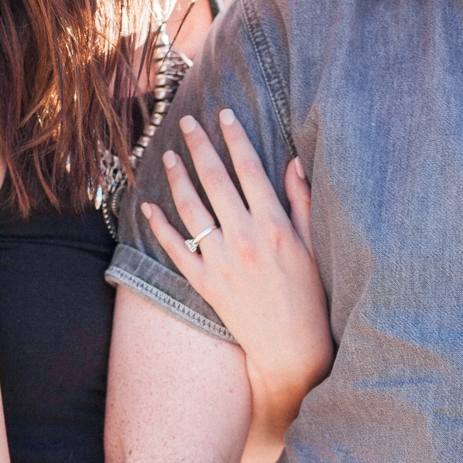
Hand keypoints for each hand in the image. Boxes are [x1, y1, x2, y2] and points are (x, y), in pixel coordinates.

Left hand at [141, 109, 332, 398]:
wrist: (291, 350)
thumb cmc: (310, 298)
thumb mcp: (314, 247)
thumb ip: (301, 203)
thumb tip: (293, 163)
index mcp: (275, 226)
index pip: (249, 169)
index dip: (235, 137)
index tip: (223, 113)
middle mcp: (245, 239)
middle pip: (215, 181)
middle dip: (200, 146)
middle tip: (186, 121)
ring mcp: (222, 262)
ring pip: (192, 209)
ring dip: (177, 178)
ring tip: (168, 155)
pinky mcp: (206, 284)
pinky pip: (177, 250)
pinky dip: (160, 227)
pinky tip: (149, 207)